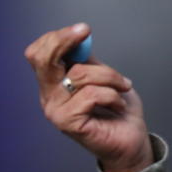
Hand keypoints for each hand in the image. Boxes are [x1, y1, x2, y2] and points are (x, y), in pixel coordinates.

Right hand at [24, 23, 154, 171]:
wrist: (132, 142)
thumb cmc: (119, 111)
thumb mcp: (103, 78)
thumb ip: (87, 60)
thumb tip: (80, 37)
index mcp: (54, 84)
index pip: (39, 54)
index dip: (57, 38)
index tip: (83, 29)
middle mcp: (49, 96)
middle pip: (42, 59)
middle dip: (65, 40)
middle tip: (86, 32)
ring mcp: (55, 110)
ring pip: (79, 75)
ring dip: (110, 77)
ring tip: (123, 88)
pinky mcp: (67, 122)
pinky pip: (91, 94)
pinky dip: (113, 96)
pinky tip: (119, 106)